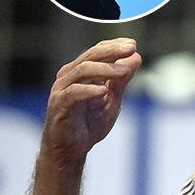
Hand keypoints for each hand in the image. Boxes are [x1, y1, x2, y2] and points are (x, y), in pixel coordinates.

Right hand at [39, 38, 140, 168]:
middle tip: (130, 49)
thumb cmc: (90, 123)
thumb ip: (122, 80)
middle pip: (90, 56)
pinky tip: (103, 91)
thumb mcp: (112, 99)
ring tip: (124, 72)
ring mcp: (62, 89)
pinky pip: (73, 93)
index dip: (114, 45)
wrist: (72, 150)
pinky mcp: (58, 105)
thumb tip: (136, 57)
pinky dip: (89, 90)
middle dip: (112, 51)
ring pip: (82, 71)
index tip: (133, 44)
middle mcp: (69, 76)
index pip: (97, 51)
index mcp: (81, 72)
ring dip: (105, 69)